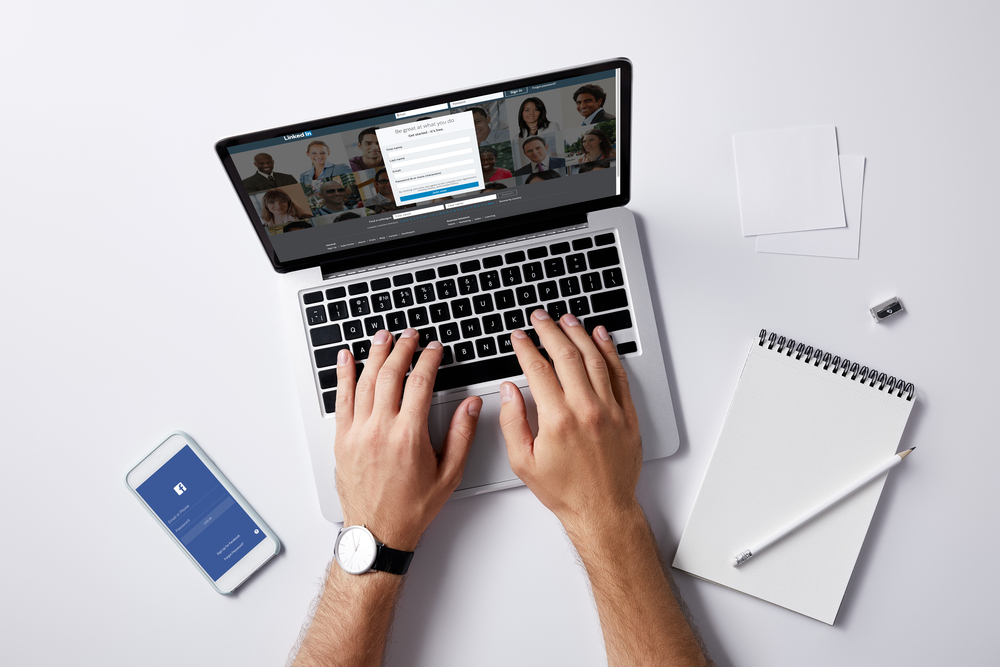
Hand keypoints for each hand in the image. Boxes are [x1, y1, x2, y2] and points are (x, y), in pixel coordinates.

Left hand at [334, 329, 481, 550]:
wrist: (377, 532)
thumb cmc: (412, 508)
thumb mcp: (449, 474)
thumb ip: (462, 435)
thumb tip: (472, 405)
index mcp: (409, 436)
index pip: (419, 383)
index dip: (428, 359)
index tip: (434, 348)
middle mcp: (381, 430)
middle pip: (390, 375)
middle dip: (402, 349)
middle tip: (410, 336)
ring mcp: (358, 433)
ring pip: (364, 381)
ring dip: (374, 354)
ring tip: (383, 336)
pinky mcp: (343, 439)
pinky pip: (342, 400)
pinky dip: (343, 376)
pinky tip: (345, 359)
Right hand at [499, 310, 641, 533]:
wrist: (602, 510)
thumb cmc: (564, 491)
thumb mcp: (523, 462)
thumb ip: (512, 422)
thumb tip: (509, 391)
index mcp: (557, 419)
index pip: (538, 369)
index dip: (525, 348)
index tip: (519, 337)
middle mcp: (586, 409)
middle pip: (566, 355)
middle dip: (550, 331)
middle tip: (540, 318)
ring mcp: (610, 409)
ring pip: (594, 358)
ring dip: (579, 333)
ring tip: (567, 319)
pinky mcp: (627, 414)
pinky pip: (618, 374)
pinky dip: (609, 352)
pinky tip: (600, 338)